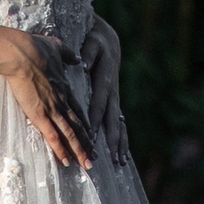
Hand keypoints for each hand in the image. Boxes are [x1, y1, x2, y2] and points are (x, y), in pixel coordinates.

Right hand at [0, 29, 94, 168]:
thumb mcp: (56, 48)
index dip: (85, 124)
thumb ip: (67, 54)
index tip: (92, 135)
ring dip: (79, 151)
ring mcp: (52, 108)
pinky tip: (66, 161)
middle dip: (87, 143)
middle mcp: (62, 100)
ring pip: (70, 134)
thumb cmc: (33, 47)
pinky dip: (60, 149)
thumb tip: (77, 58)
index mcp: (64, 87)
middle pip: (78, 126)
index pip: (78, 111)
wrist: (20, 52)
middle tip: (95, 157)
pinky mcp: (39, 114)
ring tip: (87, 165)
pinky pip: (53, 136)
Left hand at [84, 16, 127, 161]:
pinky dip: (121, 139)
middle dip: (111, 138)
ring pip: (119, 124)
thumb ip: (88, 52)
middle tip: (110, 156)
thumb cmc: (96, 42)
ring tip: (119, 161)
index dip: (96, 118)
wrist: (109, 42)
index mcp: (106, 79)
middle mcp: (113, 93)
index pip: (100, 101)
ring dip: (119, 143)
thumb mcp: (92, 42)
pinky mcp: (115, 103)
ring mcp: (115, 99)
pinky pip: (119, 124)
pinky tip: (121, 155)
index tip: (93, 134)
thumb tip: (82, 63)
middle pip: (112, 118)